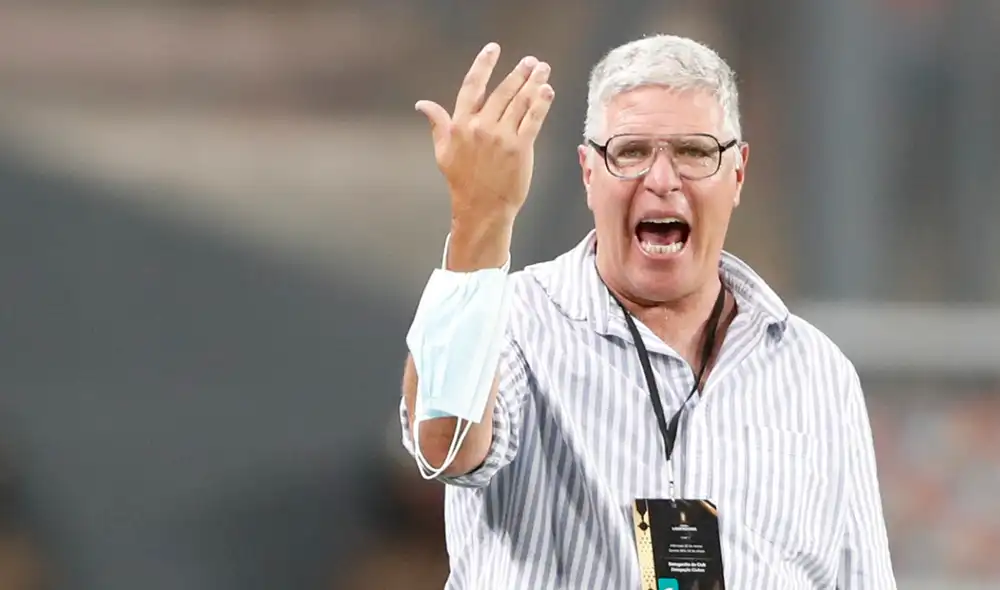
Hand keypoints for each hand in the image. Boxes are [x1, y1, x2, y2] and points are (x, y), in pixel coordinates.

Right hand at [415, 43, 554, 226]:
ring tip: (543, 70)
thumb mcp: (443, 152)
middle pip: (502, 91)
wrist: (481, 209)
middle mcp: (480, 127)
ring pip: (520, 102)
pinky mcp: (520, 148)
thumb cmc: (463, 182)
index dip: (483, 65)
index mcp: (460, 125)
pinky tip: (547, 91)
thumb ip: (437, 125)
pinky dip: (541, 103)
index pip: (472, 86)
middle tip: (530, 61)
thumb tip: (423, 105)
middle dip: (518, 73)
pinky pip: (533, 120)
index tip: (493, 49)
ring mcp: (501, 137)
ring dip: (533, 83)